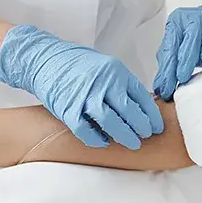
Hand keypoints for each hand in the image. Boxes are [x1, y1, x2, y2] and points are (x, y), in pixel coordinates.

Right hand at [0, 25, 163, 149]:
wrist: (44, 59)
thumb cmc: (76, 64)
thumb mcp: (105, 66)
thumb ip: (121, 84)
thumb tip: (141, 106)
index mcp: (115, 71)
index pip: (141, 96)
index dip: (151, 114)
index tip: (157, 126)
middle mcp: (102, 83)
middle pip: (129, 111)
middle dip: (141, 127)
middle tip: (146, 136)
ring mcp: (85, 96)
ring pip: (111, 122)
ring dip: (124, 136)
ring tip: (133, 143)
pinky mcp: (68, 109)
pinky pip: (86, 130)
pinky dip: (97, 139)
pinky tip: (104, 142)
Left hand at [152, 5, 201, 99]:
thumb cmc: (196, 43)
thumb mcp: (179, 55)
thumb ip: (169, 69)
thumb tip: (160, 89)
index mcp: (178, 22)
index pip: (172, 43)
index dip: (169, 65)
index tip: (167, 85)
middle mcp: (197, 15)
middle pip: (192, 30)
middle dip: (187, 54)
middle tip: (182, 75)